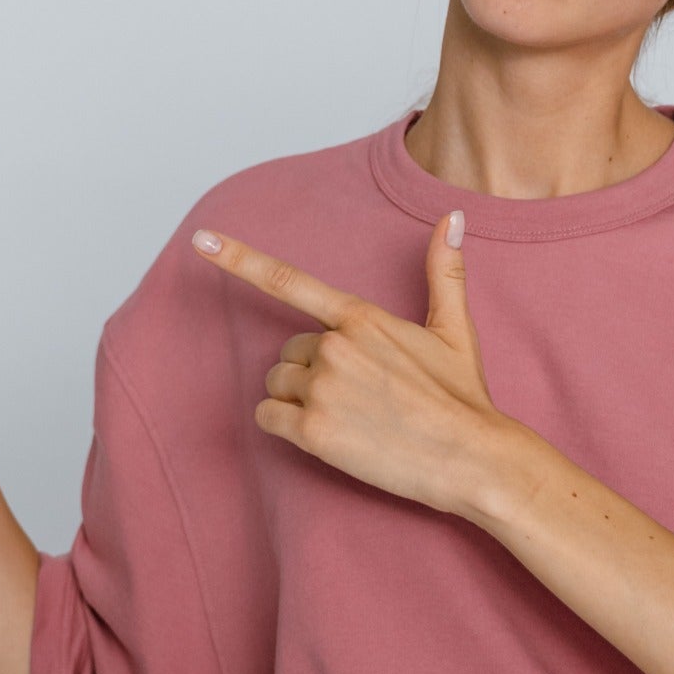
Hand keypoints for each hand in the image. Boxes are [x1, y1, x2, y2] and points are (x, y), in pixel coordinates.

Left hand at [190, 210, 514, 515]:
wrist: (472, 457)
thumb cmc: (463, 398)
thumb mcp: (455, 329)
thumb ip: (443, 271)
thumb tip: (453, 216)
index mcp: (361, 317)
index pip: (288, 281)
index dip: (239, 259)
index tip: (200, 241)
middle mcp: (334, 346)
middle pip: (288, 352)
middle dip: (311, 371)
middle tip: (358, 395)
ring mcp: (322, 388)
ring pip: (276, 385)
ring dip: (298, 400)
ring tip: (348, 416)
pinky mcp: (313, 431)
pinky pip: (268, 418)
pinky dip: (285, 427)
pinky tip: (325, 436)